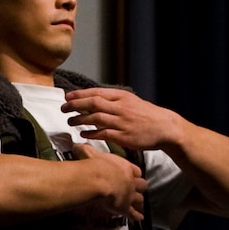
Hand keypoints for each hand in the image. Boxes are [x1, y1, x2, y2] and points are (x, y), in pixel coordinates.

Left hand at [62, 87, 185, 152]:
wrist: (165, 127)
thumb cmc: (146, 115)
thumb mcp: (131, 101)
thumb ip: (114, 100)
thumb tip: (94, 98)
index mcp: (122, 96)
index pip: (97, 92)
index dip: (80, 94)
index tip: (68, 96)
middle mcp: (121, 107)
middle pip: (93, 103)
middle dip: (76, 105)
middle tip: (63, 108)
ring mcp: (122, 122)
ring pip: (96, 118)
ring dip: (80, 119)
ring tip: (70, 121)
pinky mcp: (123, 136)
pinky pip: (103, 134)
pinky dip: (91, 133)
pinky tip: (82, 134)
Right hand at [78, 144, 147, 222]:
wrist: (98, 179)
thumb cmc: (94, 165)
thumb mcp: (89, 153)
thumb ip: (85, 150)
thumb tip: (77, 146)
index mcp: (124, 167)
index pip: (135, 170)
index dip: (134, 173)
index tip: (134, 174)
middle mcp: (130, 181)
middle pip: (142, 184)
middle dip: (140, 187)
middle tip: (138, 189)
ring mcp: (129, 194)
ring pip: (139, 199)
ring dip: (138, 201)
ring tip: (139, 204)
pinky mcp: (125, 207)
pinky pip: (133, 213)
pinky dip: (136, 216)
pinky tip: (139, 218)